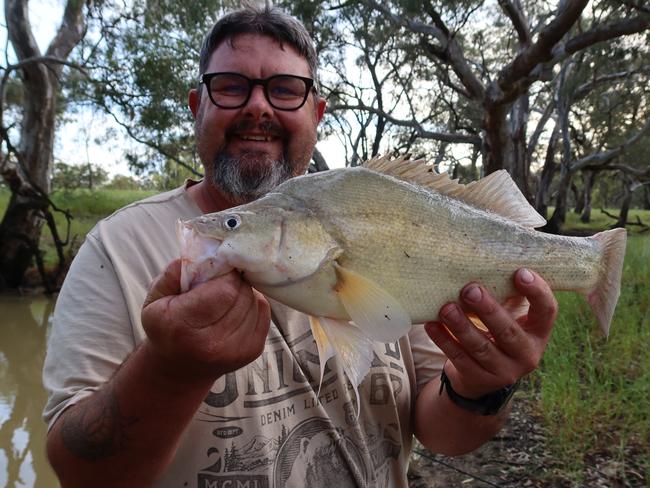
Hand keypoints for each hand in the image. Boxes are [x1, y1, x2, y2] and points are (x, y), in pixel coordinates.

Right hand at [141, 259, 270, 380]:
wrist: (179, 368)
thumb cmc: (166, 326)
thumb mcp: (155, 298)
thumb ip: (175, 272)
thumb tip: (204, 251)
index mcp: (182, 326)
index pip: (224, 289)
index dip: (225, 273)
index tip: (217, 270)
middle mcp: (211, 344)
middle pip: (242, 294)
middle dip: (234, 281)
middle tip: (221, 281)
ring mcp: (235, 351)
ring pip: (254, 301)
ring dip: (243, 292)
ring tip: (225, 297)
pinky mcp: (252, 351)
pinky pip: (264, 312)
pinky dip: (252, 303)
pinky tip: (235, 307)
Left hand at [424, 268, 556, 398]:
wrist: (481, 378)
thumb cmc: (496, 333)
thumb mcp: (510, 318)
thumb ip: (506, 294)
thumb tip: (490, 254)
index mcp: (538, 333)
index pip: (547, 311)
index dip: (537, 292)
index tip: (519, 272)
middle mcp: (526, 355)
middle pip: (509, 332)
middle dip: (489, 310)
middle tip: (470, 289)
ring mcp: (503, 371)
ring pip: (481, 347)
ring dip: (462, 326)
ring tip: (446, 308)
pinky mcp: (479, 379)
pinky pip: (459, 358)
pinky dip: (444, 340)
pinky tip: (432, 324)